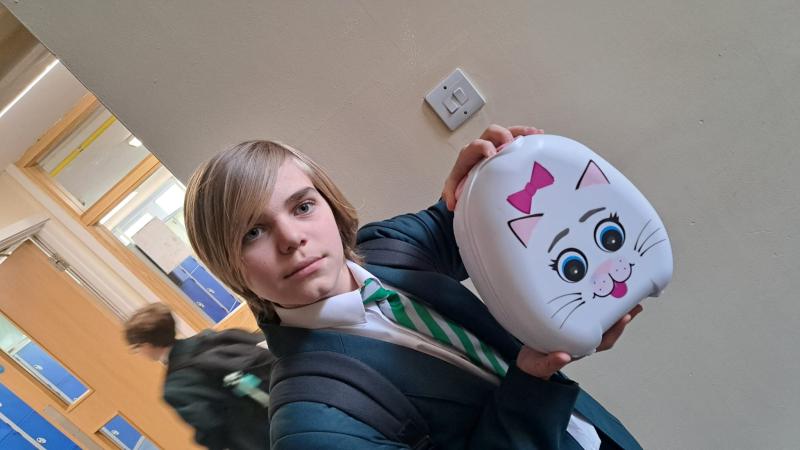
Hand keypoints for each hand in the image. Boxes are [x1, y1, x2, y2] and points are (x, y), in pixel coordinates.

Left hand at [442, 124, 543, 210]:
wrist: (468, 179)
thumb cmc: (463, 181)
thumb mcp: (455, 188)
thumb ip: (451, 194)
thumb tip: (451, 202)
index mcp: (470, 154)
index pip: (475, 146)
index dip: (484, 148)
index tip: (492, 155)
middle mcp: (483, 145)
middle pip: (492, 132)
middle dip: (503, 136)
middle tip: (512, 144)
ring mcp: (497, 144)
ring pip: (508, 131)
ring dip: (521, 132)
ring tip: (535, 134)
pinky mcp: (508, 146)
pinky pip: (519, 136)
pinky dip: (529, 136)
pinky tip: (539, 136)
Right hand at [516, 305, 643, 379]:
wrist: (528, 364)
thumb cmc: (536, 365)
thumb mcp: (541, 365)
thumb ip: (551, 362)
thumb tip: (563, 357)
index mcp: (580, 349)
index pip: (604, 340)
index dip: (616, 329)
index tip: (626, 317)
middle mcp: (583, 340)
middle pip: (608, 328)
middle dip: (622, 316)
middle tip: (635, 302)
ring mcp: (578, 333)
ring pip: (600, 321)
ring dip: (614, 310)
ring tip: (625, 295)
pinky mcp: (569, 324)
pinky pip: (587, 314)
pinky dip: (596, 306)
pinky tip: (599, 296)